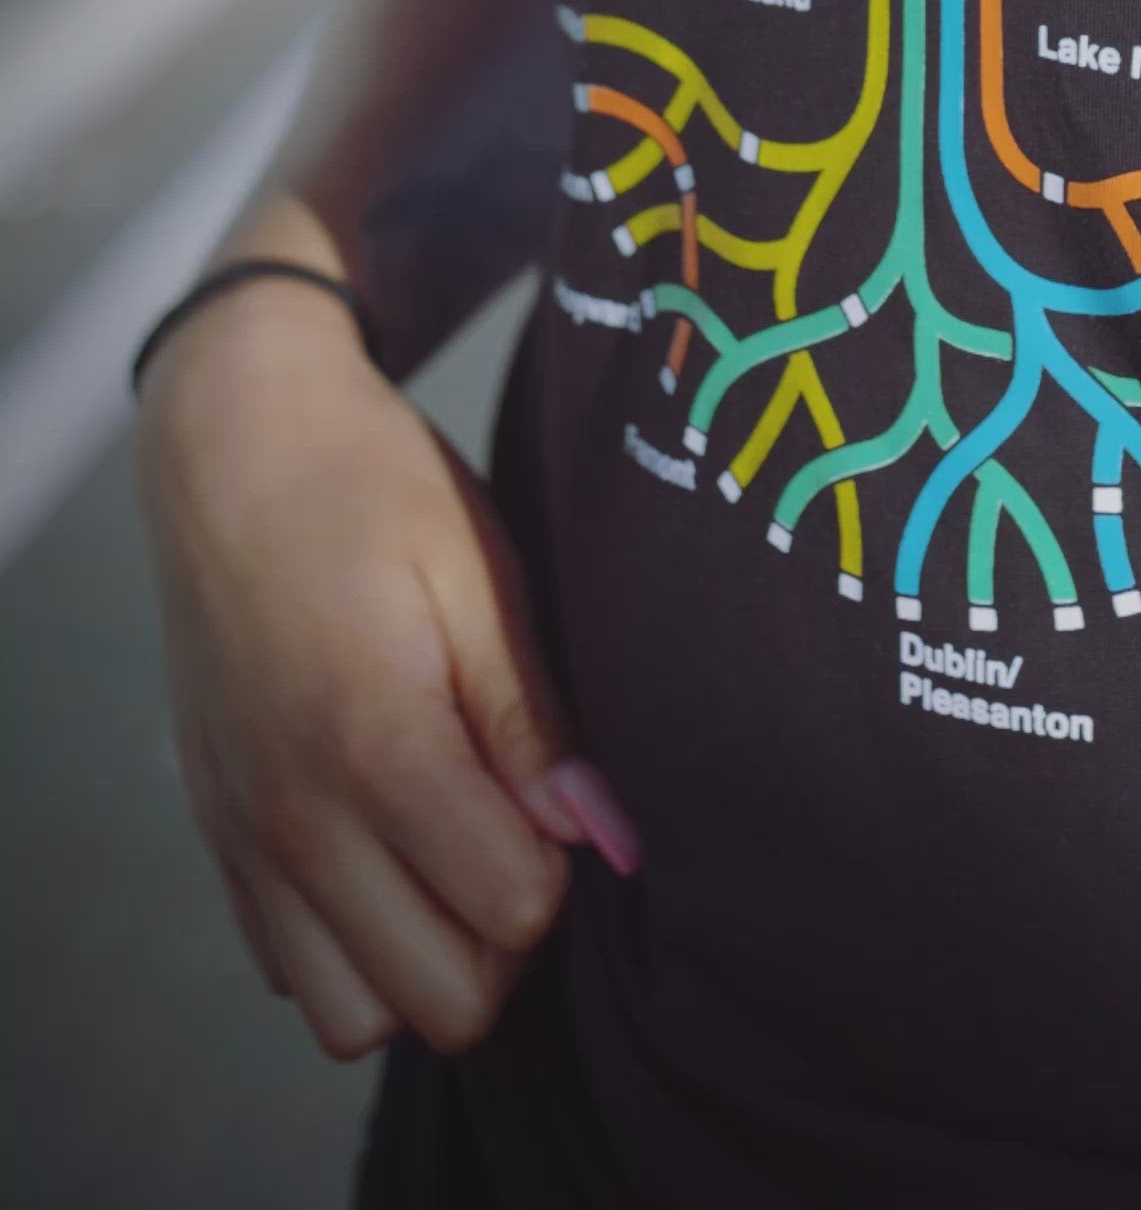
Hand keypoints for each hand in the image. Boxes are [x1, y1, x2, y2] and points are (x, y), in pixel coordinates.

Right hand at [135, 273, 638, 1060]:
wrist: (230, 439)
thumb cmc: (370, 487)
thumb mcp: (478, 574)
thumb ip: (534, 723)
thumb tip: (605, 838)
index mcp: (374, 743)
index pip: (510, 913)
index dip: (561, 867)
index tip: (559, 791)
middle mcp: (295, 816)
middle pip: (437, 1001)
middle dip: (503, 940)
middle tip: (519, 834)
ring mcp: (245, 837)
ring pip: (353, 1019)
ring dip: (423, 963)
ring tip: (456, 853)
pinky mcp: (217, 836)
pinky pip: (290, 971)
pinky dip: (349, 946)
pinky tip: (387, 849)